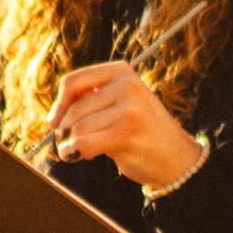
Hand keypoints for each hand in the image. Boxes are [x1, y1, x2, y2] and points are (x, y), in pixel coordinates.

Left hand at [48, 63, 204, 191]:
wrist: (177, 159)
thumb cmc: (143, 133)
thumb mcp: (121, 105)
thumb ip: (93, 101)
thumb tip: (55, 114)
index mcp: (122, 72)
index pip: (74, 82)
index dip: (59, 104)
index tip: (54, 121)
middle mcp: (127, 85)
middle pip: (75, 109)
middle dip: (66, 130)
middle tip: (69, 143)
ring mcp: (128, 108)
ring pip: (78, 127)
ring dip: (71, 143)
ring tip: (80, 151)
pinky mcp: (125, 131)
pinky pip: (83, 142)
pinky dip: (74, 151)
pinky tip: (77, 156)